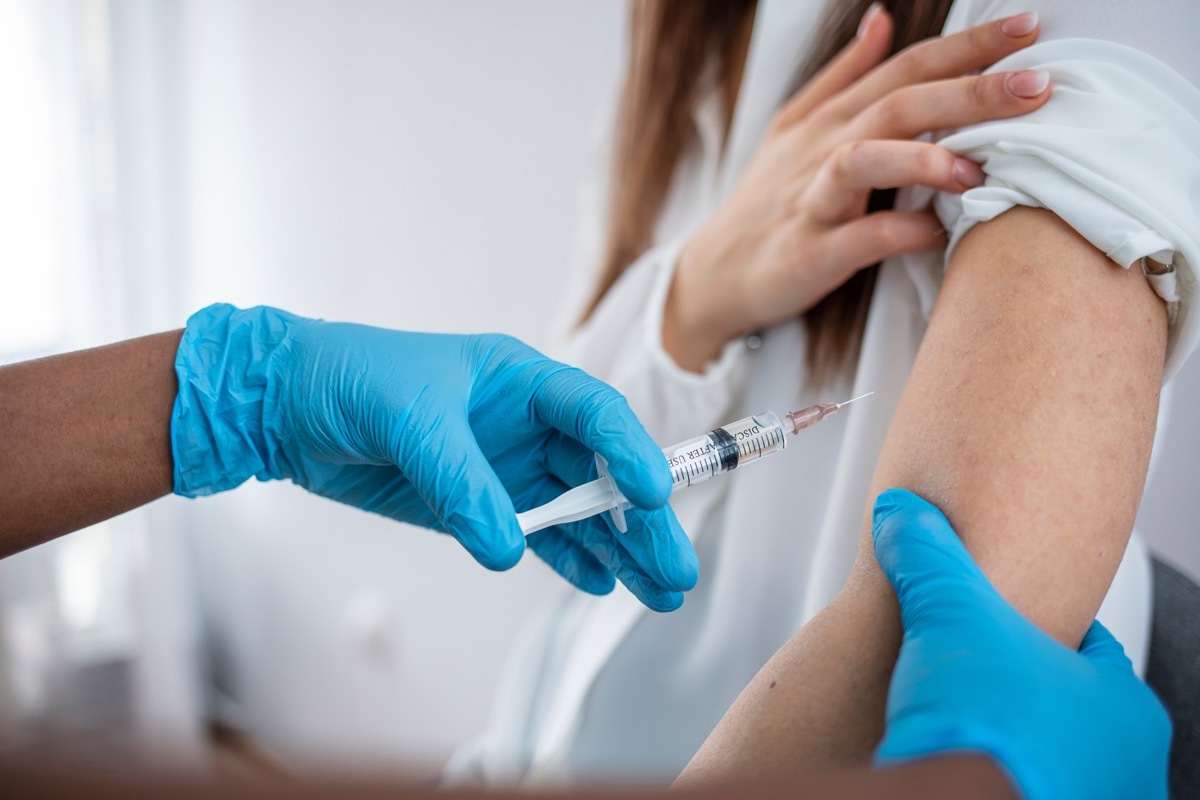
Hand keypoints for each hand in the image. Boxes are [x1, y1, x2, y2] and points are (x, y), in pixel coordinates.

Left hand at [172, 304, 698, 610]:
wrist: (286, 406)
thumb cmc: (349, 379)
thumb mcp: (409, 418)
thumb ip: (460, 482)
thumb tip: (507, 548)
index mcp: (521, 379)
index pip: (593, 414)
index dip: (631, 451)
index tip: (655, 493)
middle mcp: (526, 424)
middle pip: (601, 473)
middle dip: (642, 521)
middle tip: (677, 569)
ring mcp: (506, 467)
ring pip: (578, 512)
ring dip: (617, 550)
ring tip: (659, 592)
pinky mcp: (480, 504)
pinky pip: (537, 536)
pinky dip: (569, 560)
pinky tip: (600, 583)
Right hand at [666, 9, 1049, 369]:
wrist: (712, 276)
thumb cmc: (765, 204)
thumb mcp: (794, 129)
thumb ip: (843, 77)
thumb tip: (882, 20)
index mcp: (830, 120)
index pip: (905, 68)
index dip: (965, 46)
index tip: (1027, 28)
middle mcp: (821, 152)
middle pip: (897, 105)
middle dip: (969, 91)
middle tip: (1037, 84)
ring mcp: (812, 202)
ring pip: (863, 162)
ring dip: (922, 159)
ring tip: (978, 167)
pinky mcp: (807, 254)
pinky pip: (856, 239)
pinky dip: (897, 232)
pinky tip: (935, 232)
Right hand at [871, 489, 1169, 799]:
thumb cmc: (982, 728)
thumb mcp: (947, 611)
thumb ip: (926, 555)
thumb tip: (900, 515)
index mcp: (1123, 705)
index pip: (1088, 645)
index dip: (1030, 625)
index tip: (996, 620)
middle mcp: (1121, 763)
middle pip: (1065, 702)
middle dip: (1016, 682)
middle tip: (970, 667)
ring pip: (1044, 750)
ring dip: (1003, 731)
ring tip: (953, 713)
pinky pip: (1016, 781)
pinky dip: (986, 767)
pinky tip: (950, 754)